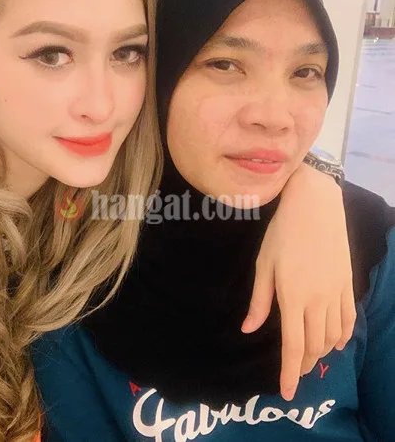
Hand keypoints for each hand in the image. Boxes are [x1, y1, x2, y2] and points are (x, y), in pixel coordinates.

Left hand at [241, 163, 355, 400]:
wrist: (314, 205)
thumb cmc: (281, 233)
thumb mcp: (264, 265)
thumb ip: (259, 300)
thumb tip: (248, 329)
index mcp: (292, 297)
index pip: (292, 345)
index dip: (289, 372)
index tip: (285, 392)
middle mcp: (317, 301)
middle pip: (314, 345)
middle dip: (304, 365)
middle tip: (295, 373)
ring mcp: (336, 292)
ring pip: (333, 336)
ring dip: (322, 352)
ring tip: (311, 357)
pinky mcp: (347, 282)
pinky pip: (348, 318)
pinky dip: (342, 335)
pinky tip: (336, 341)